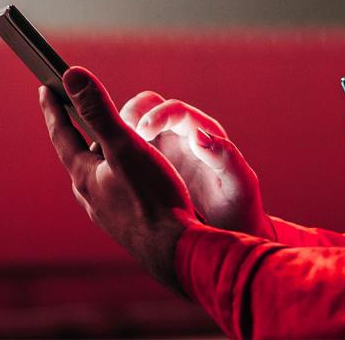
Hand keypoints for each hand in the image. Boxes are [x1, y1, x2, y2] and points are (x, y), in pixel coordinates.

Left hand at [41, 66, 198, 292]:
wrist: (176, 251)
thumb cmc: (153, 196)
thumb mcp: (125, 144)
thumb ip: (98, 109)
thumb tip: (72, 75)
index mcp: (84, 175)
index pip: (62, 134)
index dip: (53, 108)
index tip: (44, 89)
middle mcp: (90, 196)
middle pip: (76, 156)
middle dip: (73, 132)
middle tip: (69, 113)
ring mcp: (106, 213)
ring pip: (95, 176)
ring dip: (95, 156)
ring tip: (101, 143)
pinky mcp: (125, 224)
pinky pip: (111, 192)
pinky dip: (113, 176)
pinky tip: (126, 180)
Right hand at [120, 91, 273, 239]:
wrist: (226, 237)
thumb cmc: (238, 211)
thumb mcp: (239, 186)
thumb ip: (226, 158)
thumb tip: (199, 135)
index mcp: (204, 135)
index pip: (176, 111)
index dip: (157, 115)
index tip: (141, 130)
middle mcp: (181, 137)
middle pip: (150, 108)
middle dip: (131, 115)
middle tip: (117, 133)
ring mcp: (163, 152)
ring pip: (133, 127)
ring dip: (118, 132)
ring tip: (105, 151)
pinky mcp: (148, 169)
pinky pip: (127, 151)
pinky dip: (114, 152)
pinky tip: (105, 168)